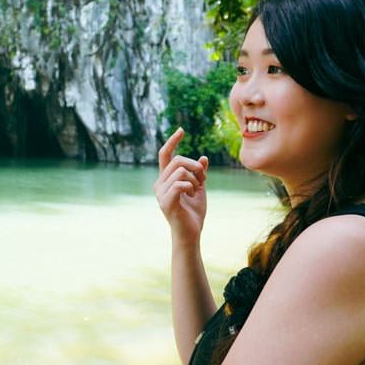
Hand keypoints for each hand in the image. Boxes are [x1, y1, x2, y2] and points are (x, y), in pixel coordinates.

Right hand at [154, 128, 209, 247]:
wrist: (191, 234)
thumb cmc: (194, 212)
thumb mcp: (199, 188)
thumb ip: (199, 174)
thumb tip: (204, 158)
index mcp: (166, 179)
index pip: (165, 155)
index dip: (172, 141)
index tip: (181, 130)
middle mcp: (160, 184)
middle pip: (178, 160)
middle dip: (195, 166)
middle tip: (204, 179)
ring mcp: (161, 193)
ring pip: (180, 171)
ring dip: (195, 179)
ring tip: (198, 190)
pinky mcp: (166, 202)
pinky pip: (180, 184)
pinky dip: (191, 186)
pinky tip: (193, 194)